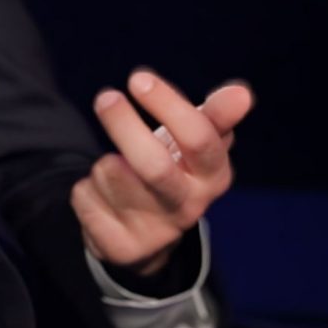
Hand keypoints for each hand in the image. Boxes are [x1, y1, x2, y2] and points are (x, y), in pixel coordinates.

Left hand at [72, 69, 254, 275]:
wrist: (149, 235)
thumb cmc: (175, 169)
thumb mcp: (196, 142)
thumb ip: (217, 115)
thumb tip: (241, 92)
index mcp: (214, 177)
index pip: (199, 139)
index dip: (168, 106)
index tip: (138, 78)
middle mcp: (189, 207)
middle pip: (154, 166)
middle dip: (125, 127)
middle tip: (106, 97)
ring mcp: (156, 232)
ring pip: (111, 175)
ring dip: (104, 163)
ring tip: (116, 169)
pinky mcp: (121, 249)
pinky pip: (85, 198)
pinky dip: (85, 188)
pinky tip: (102, 196)